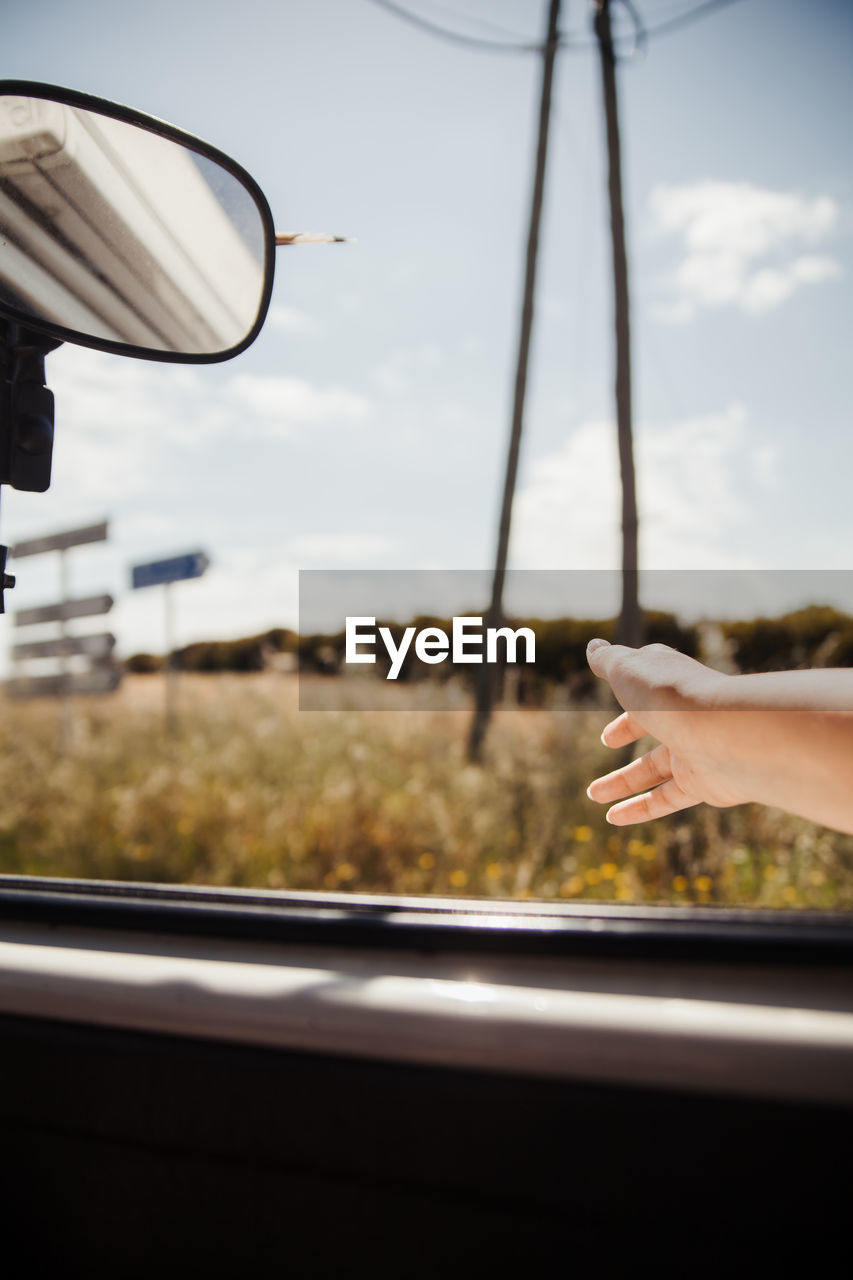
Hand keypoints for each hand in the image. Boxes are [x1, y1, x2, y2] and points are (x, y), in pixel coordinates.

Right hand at [585, 638, 750, 824]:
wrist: (726, 733)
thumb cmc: (671, 695)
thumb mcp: (628, 670)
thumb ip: (608, 661)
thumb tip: (594, 647)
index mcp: (670, 682)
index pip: (648, 685)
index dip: (626, 694)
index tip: (612, 687)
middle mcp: (685, 714)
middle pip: (653, 725)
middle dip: (625, 731)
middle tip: (607, 740)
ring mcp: (696, 749)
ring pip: (654, 769)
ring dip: (621, 782)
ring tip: (593, 795)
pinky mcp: (704, 783)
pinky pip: (667, 800)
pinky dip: (639, 810)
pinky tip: (614, 818)